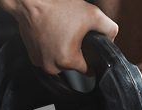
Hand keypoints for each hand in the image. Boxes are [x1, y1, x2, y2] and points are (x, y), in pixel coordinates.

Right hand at [0, 0, 118, 74]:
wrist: (29, 2)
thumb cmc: (57, 6)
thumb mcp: (92, 14)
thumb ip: (109, 29)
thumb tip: (111, 40)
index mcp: (67, 60)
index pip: (88, 70)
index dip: (92, 58)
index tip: (89, 48)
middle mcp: (52, 66)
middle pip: (74, 66)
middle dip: (76, 52)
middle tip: (73, 34)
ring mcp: (40, 63)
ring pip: (61, 62)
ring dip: (63, 51)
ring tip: (61, 33)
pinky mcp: (32, 58)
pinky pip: (48, 57)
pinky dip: (51, 49)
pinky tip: (52, 35)